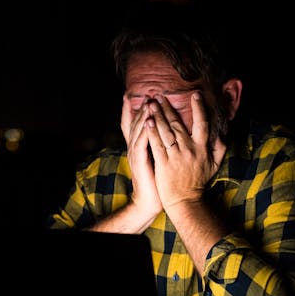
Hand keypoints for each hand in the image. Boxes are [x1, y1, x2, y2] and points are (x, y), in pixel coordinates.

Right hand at [121, 95, 162, 219]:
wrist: (149, 201)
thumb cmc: (156, 181)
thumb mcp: (154, 159)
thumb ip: (157, 144)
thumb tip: (165, 131)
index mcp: (138, 146)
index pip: (130, 124)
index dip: (129, 109)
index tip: (129, 95)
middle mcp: (134, 147)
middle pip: (135, 123)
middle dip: (141, 107)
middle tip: (149, 94)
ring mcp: (135, 154)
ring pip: (138, 130)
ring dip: (144, 115)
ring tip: (149, 102)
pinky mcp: (140, 162)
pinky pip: (141, 143)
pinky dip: (145, 131)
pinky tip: (149, 121)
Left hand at [145, 92, 226, 209]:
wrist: (185, 201)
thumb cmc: (198, 182)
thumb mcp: (214, 165)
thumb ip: (220, 148)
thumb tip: (224, 132)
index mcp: (202, 148)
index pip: (202, 124)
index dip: (199, 108)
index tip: (195, 94)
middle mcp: (189, 150)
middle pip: (178, 124)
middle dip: (168, 108)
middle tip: (160, 95)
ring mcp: (175, 157)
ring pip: (166, 132)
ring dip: (158, 116)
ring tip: (151, 103)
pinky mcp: (163, 164)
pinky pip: (156, 145)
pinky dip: (151, 132)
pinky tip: (147, 121)